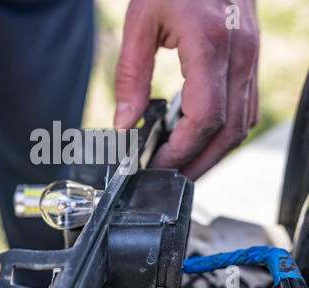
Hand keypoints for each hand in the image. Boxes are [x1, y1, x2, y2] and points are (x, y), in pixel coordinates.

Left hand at [114, 0, 258, 180]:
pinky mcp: (249, 60)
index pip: (205, 117)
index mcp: (211, 44)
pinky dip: (224, 133)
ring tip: (183, 165)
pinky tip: (199, 138)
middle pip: (229, 132)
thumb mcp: (139, 22)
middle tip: (170, 178)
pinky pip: (245, 108)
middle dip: (199, 163)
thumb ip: (131, 75)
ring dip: (214, 153)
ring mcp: (250, 58)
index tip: (158, 164)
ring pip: (242, 125)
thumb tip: (124, 122)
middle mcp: (240, 55)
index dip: (182, 150)